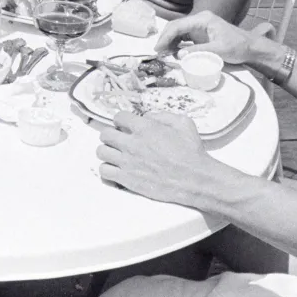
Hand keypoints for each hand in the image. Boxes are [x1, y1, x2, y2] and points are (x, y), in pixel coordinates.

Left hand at [97, 111, 221, 206]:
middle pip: (105, 134)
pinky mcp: (126, 179)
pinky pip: (104, 171)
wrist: (194, 179)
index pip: (119, 117)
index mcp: (144, 128)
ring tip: (116, 154)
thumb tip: (147, 117)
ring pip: (101, 152)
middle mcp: (132, 144)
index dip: (122, 120)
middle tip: (118, 139)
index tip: (124, 125)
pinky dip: (107, 169)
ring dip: (107, 151)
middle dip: (111, 134)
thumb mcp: (183, 123)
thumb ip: (163, 116)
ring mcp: (127, 162)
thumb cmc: (191, 152)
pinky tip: (116, 169)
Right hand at [155, 10, 274, 65]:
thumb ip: (198, 51)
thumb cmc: (238, 47)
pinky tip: (172, 52)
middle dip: (165, 39)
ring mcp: (199, 26)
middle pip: (176, 26)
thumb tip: (179, 54)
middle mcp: (199, 19)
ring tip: (162, 54)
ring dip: (169, 42)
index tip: (158, 49)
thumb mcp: (219, 50)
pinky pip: (184, 36)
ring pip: (178, 31)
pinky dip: (176, 44)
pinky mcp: (200, 33)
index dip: (166, 37)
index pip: (178, 26)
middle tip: (157, 52)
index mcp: (203, 19)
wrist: (251, 47)